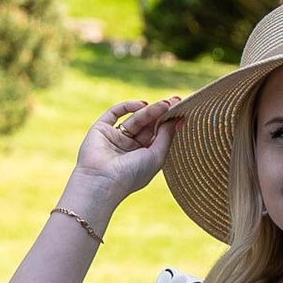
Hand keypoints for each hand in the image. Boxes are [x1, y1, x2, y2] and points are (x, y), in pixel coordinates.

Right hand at [63, 96, 186, 227]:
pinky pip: (115, 113)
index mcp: (143, 156)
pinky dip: (128, 106)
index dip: (169, 123)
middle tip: (174, 101)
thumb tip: (178, 119)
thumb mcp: (157, 156)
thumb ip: (166, 136)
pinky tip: (142, 104)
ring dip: (150, 110)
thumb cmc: (131, 175)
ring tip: (164, 105)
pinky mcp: (101, 129)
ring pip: (135, 119)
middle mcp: (129, 147)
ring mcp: (115, 137)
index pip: (158, 135)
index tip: (182, 110)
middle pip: (148, 125)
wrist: (102, 181)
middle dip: (161, 113)